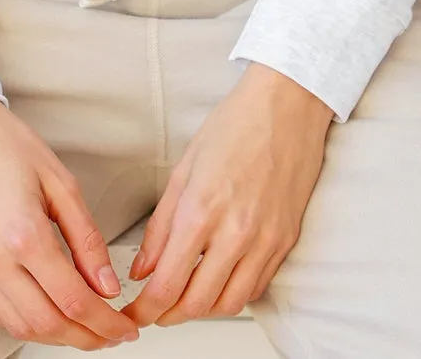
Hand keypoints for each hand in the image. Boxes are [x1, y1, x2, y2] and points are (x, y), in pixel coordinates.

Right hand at [0, 99, 138, 348]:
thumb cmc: (8, 145)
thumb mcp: (61, 182)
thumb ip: (87, 238)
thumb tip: (107, 286)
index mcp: (24, 235)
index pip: (73, 300)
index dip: (105, 322)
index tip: (126, 327)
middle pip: (48, 324)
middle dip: (87, 338)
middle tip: (113, 335)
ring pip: (21, 327)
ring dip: (59, 338)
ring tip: (88, 330)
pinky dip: (30, 324)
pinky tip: (53, 316)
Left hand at [120, 64, 331, 328]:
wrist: (287, 106)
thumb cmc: (236, 125)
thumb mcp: (184, 169)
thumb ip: (161, 226)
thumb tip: (143, 268)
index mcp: (202, 210)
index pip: (167, 285)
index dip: (145, 310)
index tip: (134, 314)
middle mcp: (236, 233)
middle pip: (197, 304)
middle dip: (169, 315)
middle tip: (154, 309)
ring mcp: (265, 240)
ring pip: (229, 303)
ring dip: (202, 309)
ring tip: (184, 297)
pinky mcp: (285, 241)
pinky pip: (256, 287)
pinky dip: (232, 293)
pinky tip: (218, 279)